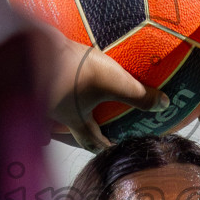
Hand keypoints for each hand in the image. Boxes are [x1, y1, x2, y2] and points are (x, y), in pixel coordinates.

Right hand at [38, 27, 168, 150]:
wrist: (34, 49)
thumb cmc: (74, 71)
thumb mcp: (113, 82)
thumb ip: (139, 95)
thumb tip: (165, 105)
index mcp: (76, 119)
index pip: (91, 141)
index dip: (104, 148)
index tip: (113, 150)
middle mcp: (56, 111)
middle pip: (69, 129)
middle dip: (80, 131)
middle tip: (94, 129)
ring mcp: (42, 93)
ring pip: (54, 108)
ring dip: (64, 108)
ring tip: (74, 101)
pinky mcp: (34, 74)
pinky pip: (44, 85)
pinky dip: (52, 85)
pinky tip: (57, 71)